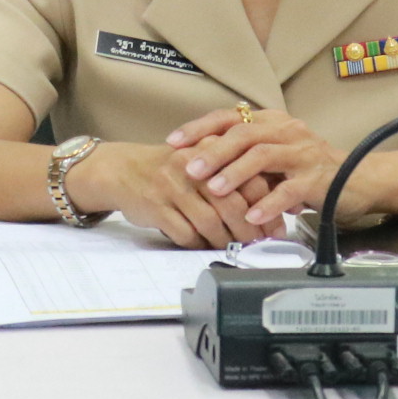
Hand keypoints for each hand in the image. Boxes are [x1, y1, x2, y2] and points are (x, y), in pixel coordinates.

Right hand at [64, 139, 264, 248]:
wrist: (123, 170)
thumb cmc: (171, 169)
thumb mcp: (202, 161)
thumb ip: (233, 175)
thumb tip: (268, 206)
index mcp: (209, 150)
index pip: (249, 179)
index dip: (266, 207)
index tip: (274, 227)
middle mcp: (191, 166)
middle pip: (232, 204)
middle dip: (249, 230)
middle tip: (258, 244)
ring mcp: (172, 187)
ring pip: (210, 223)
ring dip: (225, 241)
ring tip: (233, 247)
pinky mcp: (156, 207)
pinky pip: (185, 234)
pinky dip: (199, 244)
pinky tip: (205, 246)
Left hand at [166, 105, 397, 231]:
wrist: (360, 179)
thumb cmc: (310, 170)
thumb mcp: (275, 158)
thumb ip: (245, 157)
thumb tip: (200, 163)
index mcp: (272, 122)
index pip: (229, 117)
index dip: (199, 128)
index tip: (173, 143)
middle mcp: (286, 130)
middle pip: (243, 134)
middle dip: (213, 152)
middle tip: (189, 169)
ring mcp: (303, 153)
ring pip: (263, 156)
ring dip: (236, 174)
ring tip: (215, 190)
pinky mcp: (318, 178)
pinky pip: (289, 189)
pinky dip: (268, 203)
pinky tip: (252, 217)